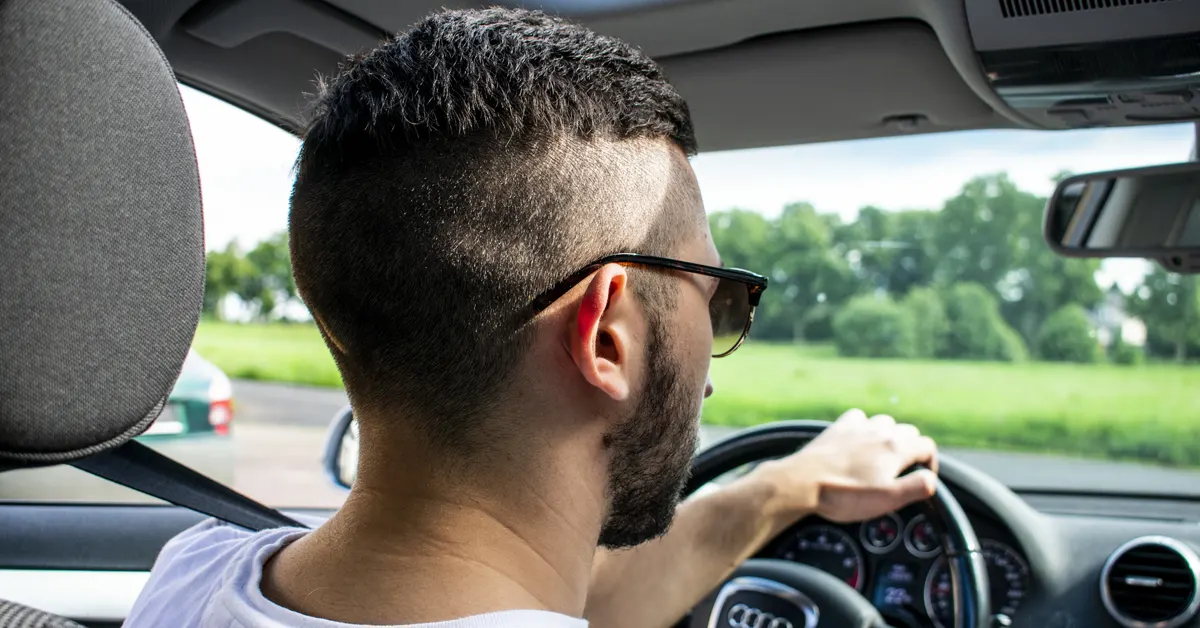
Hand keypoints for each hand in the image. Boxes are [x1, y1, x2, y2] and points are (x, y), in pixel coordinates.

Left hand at [752, 409, 937, 524]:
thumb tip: (932, 480)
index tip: (923, 478)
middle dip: (911, 449)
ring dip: (888, 436)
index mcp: (896, 447)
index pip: (927, 446)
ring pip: (884, 422)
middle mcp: (879, 431)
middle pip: (908, 432)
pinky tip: (858, 441)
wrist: (803, 482)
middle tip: (902, 471)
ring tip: (882, 457)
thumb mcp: (889, 498)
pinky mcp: (837, 428)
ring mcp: (857, 427)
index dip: (931, 463)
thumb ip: (917, 487)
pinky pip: (858, 418)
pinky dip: (863, 427)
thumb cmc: (845, 494)